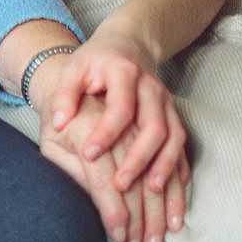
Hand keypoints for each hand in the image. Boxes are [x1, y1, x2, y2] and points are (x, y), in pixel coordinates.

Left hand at [42, 32, 189, 196]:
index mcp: (125, 74)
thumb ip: (64, 93)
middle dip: (139, 158)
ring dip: (165, 167)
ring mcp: (167, 103)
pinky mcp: (174, 115)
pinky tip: (173, 191)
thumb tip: (59, 122)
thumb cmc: (95, 62)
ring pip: (174, 137)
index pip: (120, 107)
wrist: (127, 46)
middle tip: (121, 185)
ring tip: (153, 194)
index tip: (89, 154)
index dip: (107, 132)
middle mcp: (152, 89)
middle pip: (154, 126)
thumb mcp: (75, 68)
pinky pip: (183, 145)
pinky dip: (179, 167)